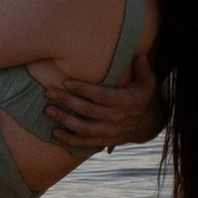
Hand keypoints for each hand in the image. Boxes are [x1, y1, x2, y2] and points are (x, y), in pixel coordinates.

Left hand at [41, 62, 162, 154]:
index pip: (101, 96)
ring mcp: (109, 132)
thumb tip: (140, 55)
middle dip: (67, 102)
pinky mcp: (104, 141)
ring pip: (84, 128)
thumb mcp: (148, 82)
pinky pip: (85, 142)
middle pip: (88, 111)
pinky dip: (69, 139)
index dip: (84, 90)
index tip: (66, 82)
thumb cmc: (143, 96)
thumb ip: (143, 69)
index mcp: (125, 102)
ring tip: (48, 110)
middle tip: (49, 92)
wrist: (149, 124)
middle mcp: (116, 118)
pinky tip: (55, 132)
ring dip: (65, 120)